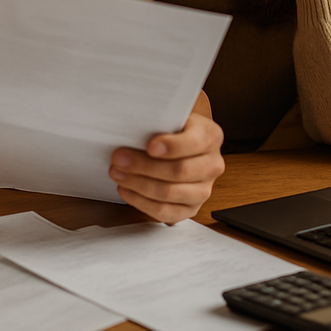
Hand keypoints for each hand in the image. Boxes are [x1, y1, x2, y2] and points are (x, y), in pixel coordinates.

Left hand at [109, 95, 224, 222]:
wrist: (183, 143)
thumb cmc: (173, 129)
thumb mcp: (172, 118)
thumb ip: (159, 123)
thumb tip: (132, 132)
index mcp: (211, 136)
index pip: (194, 143)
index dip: (171, 146)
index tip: (150, 146)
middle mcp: (213, 165)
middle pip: (179, 171)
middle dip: (144, 166)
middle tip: (119, 158)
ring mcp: (204, 190)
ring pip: (169, 193)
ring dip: (138, 184)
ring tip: (118, 173)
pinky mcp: (191, 208)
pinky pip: (164, 212)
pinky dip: (141, 202)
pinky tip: (126, 189)